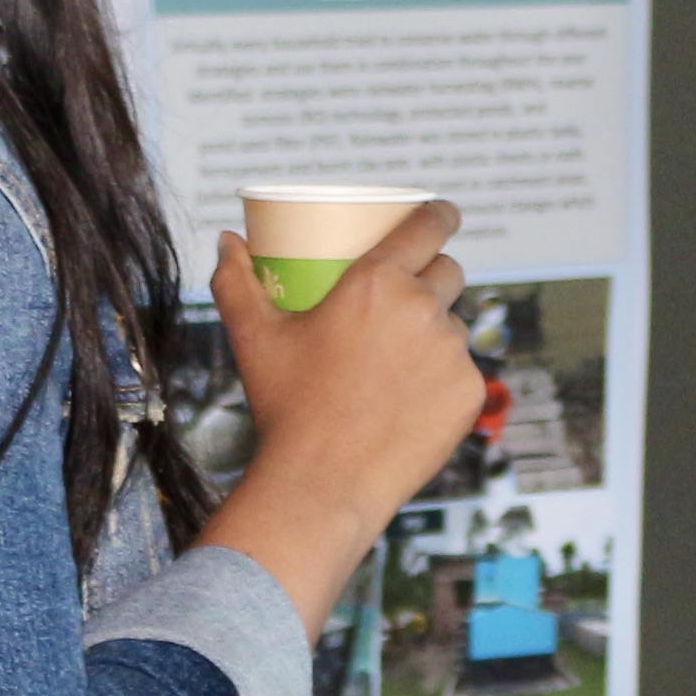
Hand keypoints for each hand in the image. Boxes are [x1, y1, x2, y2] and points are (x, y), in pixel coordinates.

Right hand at [197, 201, 482, 629]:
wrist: (323, 482)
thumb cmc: (286, 405)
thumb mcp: (254, 338)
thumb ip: (236, 282)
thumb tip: (226, 241)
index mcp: (378, 282)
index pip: (429, 226)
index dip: (440, 213)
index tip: (443, 212)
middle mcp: (424, 309)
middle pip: (448, 273)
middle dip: (434, 275)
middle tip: (406, 298)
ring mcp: (453, 351)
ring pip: (454, 326)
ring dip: (436, 331)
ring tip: (400, 360)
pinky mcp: (469, 392)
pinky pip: (462, 371)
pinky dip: (443, 378)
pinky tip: (415, 398)